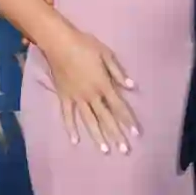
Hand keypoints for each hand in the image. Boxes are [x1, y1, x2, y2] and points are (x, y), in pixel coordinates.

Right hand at [43, 26, 139, 153]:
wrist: (59, 44)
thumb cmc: (85, 46)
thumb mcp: (106, 54)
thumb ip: (118, 72)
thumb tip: (132, 87)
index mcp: (103, 84)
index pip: (119, 106)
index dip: (128, 120)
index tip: (135, 133)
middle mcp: (91, 95)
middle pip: (106, 118)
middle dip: (116, 134)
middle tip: (124, 150)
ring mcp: (77, 98)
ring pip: (89, 120)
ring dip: (97, 136)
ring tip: (105, 150)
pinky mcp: (64, 97)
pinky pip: (67, 116)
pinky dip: (71, 129)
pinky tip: (75, 141)